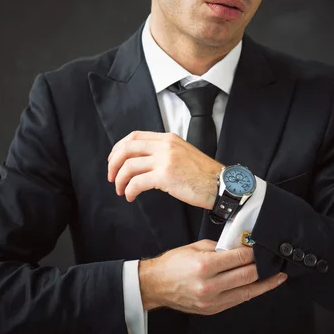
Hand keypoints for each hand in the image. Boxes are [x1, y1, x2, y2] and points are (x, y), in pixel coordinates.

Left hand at [107, 130, 223, 208]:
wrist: (221, 185)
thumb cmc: (203, 174)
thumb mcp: (182, 153)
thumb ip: (163, 152)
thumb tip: (140, 161)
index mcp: (168, 138)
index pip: (134, 136)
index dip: (119, 148)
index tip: (114, 161)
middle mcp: (165, 145)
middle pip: (127, 149)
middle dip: (114, 164)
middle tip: (111, 177)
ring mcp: (165, 160)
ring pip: (129, 166)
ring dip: (120, 180)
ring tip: (121, 190)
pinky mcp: (166, 176)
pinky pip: (137, 182)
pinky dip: (129, 190)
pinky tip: (130, 196)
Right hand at [138, 239, 286, 313]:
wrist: (155, 285)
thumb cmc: (172, 264)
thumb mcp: (195, 247)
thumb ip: (219, 248)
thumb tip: (238, 247)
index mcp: (205, 266)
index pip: (240, 258)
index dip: (253, 252)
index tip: (258, 247)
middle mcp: (210, 285)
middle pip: (248, 274)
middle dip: (260, 265)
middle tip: (268, 259)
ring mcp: (212, 300)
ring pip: (248, 290)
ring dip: (264, 282)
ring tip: (276, 276)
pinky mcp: (213, 309)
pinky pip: (238, 300)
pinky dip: (250, 292)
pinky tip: (259, 286)